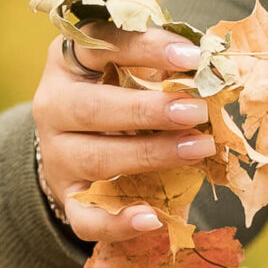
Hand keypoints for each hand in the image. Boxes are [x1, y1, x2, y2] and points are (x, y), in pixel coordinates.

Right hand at [31, 26, 218, 243]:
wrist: (83, 154)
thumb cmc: (121, 102)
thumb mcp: (136, 76)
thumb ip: (163, 70)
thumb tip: (213, 69)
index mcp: (69, 62)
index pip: (100, 44)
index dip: (146, 48)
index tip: (192, 56)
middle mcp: (54, 106)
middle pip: (93, 107)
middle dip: (149, 110)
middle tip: (197, 111)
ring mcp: (58, 156)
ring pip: (97, 159)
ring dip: (151, 155)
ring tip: (199, 149)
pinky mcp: (67, 200)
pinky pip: (86, 218)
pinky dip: (118, 223)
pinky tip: (152, 220)